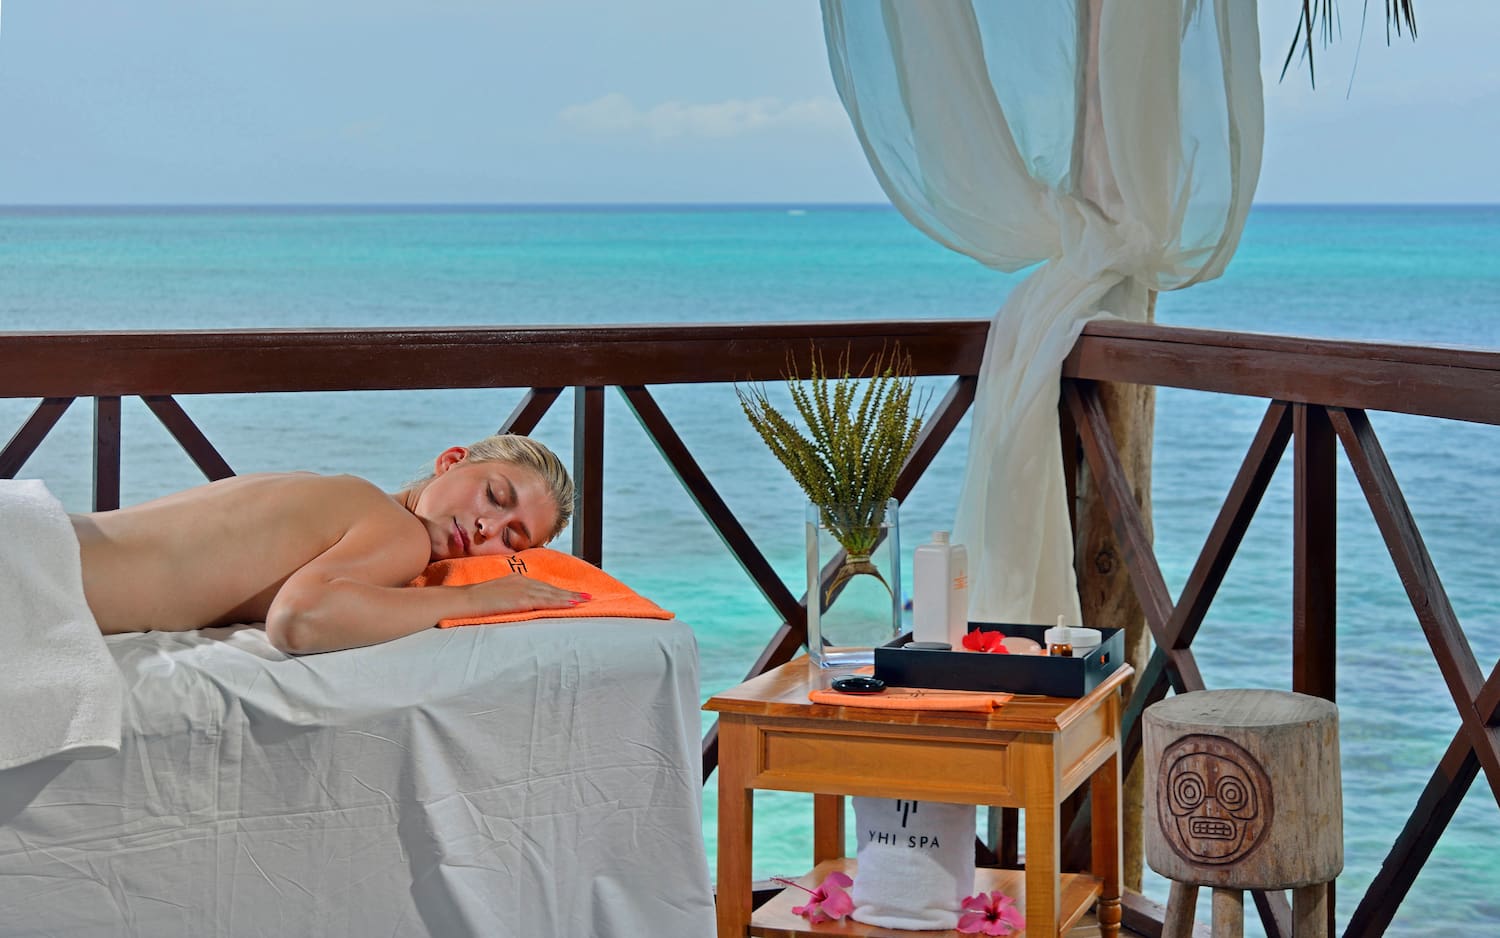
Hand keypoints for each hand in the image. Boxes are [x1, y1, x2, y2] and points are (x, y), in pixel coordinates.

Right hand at [464, 574, 587, 616]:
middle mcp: (521, 581)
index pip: (542, 586)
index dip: (558, 591)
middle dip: (569, 593)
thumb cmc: (473, 604)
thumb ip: (509, 600)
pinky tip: (571, 604)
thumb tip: (519, 608)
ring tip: (585, 601)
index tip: (572, 594)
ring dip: (569, 597)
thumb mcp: (496, 599)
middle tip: (588, 596)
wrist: (461, 601)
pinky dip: (559, 601)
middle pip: (550, 588)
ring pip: (550, 593)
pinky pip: (544, 600)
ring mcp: (521, 589)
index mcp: (515, 580)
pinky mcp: (520, 598)